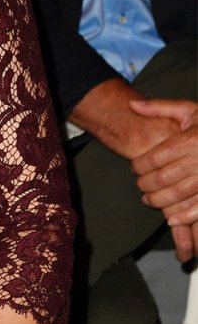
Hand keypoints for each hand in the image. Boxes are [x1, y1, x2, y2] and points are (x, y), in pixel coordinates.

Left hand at [130, 97, 197, 261]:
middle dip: (145, 184)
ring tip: (148, 199)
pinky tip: (171, 219)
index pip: (155, 158)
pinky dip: (185, 216)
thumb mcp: (189, 110)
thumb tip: (132, 104)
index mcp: (191, 140)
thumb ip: (159, 107)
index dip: (139, 165)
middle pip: (163, 178)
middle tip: (139, 184)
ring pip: (177, 194)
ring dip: (158, 200)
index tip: (134, 168)